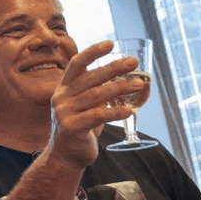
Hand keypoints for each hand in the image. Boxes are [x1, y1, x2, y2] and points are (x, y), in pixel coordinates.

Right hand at [43, 40, 143, 168]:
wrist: (66, 156)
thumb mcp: (84, 104)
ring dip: (120, 88)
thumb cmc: (80, 126)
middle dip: (114, 68)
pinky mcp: (71, 128)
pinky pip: (97, 116)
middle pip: (91, 78)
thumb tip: (126, 74)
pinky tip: (130, 110)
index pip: (76, 64)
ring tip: (139, 84)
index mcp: (64, 88)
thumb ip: (95, 90)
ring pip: (96, 96)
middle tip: (134, 62)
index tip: (111, 43)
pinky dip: (115, 112)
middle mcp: (61, 98)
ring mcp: (64, 113)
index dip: (93, 52)